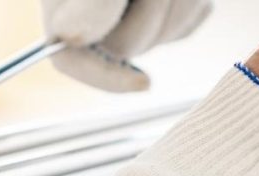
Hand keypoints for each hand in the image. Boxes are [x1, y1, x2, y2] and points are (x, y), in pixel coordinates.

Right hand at [41, 0, 211, 90]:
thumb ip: (90, 5)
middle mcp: (97, 21)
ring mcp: (138, 17)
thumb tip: (70, 37)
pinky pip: (191, 17)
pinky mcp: (173, 12)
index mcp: (66, 15)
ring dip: (177, 3)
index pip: (71, 60)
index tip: (143, 85)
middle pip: (128, 47)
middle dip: (148, 16)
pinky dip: (192, 2)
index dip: (106, 78)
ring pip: (167, 32)